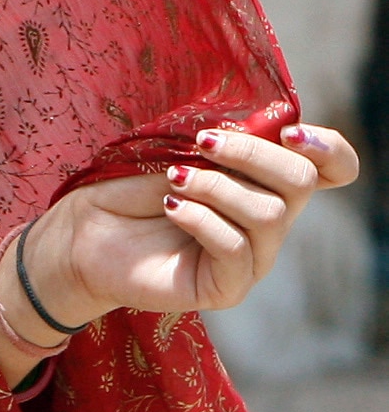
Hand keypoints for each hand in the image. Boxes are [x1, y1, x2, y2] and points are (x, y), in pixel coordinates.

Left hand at [2, 122, 359, 344]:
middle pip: (301, 183)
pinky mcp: (226, 286)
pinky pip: (236, 250)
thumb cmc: (124, 185)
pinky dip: (203, 219)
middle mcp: (268, 220)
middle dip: (253, 153)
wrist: (80, 233)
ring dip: (217, 186)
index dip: (328, 149)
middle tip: (202, 142)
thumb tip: (263, 125)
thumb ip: (219, 140)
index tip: (289, 131)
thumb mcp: (173, 149)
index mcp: (263, 182)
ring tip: (174, 179)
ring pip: (269, 215)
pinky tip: (172, 207)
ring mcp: (251, 257)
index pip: (332, 168)